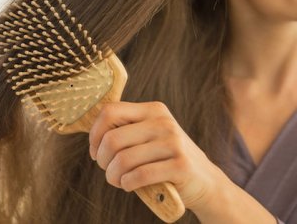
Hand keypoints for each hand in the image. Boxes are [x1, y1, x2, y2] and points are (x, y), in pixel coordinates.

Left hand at [88, 101, 231, 211]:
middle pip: (112, 139)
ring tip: (118, 180)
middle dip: (102, 160)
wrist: (204, 180)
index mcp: (153, 110)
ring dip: (113, 177)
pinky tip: (130, 185)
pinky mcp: (180, 165)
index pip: (110, 112)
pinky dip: (128, 184)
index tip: (96, 150)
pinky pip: (139, 176)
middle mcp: (163, 122)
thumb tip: (92, 138)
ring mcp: (174, 142)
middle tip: (108, 170)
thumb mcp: (149, 137)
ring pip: (123, 160)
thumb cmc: (166, 159)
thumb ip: (126, 131)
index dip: (95, 134)